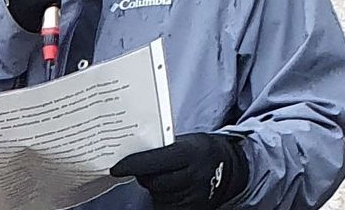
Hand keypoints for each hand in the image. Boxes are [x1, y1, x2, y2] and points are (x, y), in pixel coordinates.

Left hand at [110, 133, 249, 208]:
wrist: (228, 166)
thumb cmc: (197, 150)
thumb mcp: (183, 141)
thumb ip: (161, 148)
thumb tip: (130, 151)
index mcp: (189, 153)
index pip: (153, 161)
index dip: (132, 165)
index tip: (116, 168)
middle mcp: (193, 176)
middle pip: (154, 181)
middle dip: (143, 175)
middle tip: (143, 168)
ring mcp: (195, 195)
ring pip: (158, 195)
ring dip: (154, 187)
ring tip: (165, 176)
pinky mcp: (194, 209)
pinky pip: (166, 206)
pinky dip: (163, 198)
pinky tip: (170, 189)